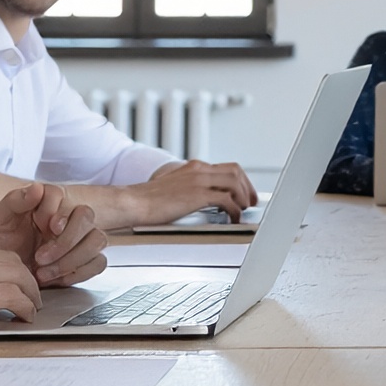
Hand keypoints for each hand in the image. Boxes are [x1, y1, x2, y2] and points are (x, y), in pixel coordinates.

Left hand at [0, 181, 109, 287]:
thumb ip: (14, 201)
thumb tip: (36, 188)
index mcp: (44, 201)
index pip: (60, 195)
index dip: (53, 211)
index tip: (41, 226)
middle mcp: (66, 216)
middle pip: (86, 215)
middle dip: (65, 240)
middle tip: (40, 257)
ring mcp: (78, 238)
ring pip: (97, 240)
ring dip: (72, 259)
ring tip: (45, 273)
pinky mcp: (84, 259)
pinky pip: (98, 262)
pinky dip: (80, 272)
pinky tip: (58, 278)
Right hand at [0, 238, 45, 343]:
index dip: (13, 271)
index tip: (18, 286)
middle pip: (13, 262)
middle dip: (28, 280)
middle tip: (31, 299)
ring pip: (18, 275)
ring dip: (31, 294)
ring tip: (31, 311)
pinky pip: (10, 296)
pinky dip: (24, 306)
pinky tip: (24, 318)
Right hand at [132, 160, 259, 225]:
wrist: (134, 202)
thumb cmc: (149, 200)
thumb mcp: (175, 186)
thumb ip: (191, 187)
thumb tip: (207, 199)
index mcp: (194, 167)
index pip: (227, 168)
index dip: (242, 180)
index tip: (246, 193)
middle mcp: (199, 169)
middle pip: (236, 172)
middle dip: (248, 187)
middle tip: (251, 202)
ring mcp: (199, 180)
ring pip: (235, 183)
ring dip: (243, 197)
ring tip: (243, 210)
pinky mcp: (197, 195)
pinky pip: (226, 200)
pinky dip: (234, 210)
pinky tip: (233, 218)